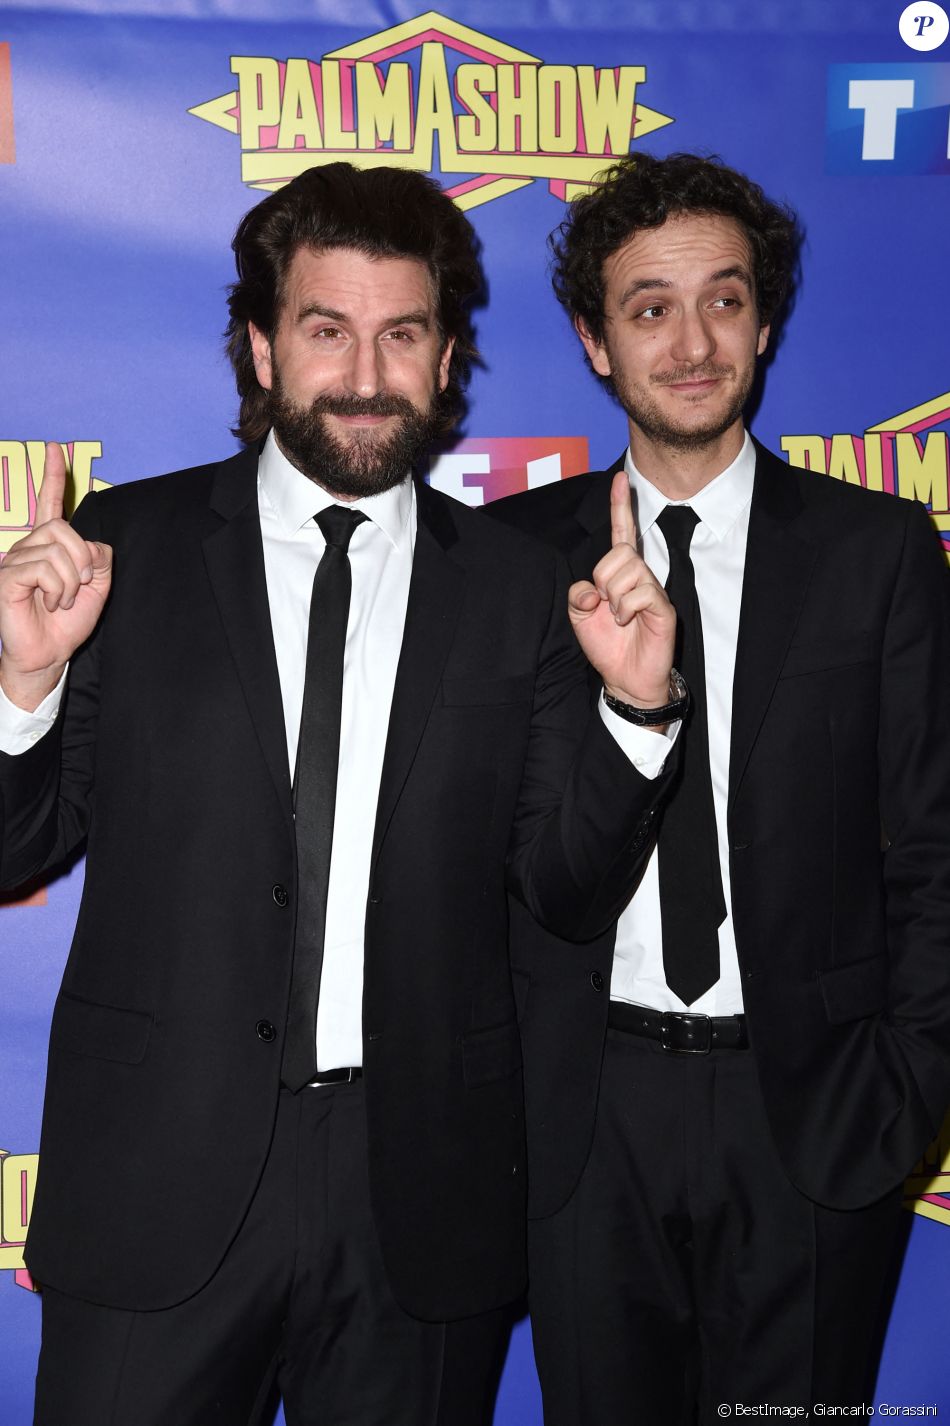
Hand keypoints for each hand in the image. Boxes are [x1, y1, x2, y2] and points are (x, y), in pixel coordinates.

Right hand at [0, 442, 111, 710]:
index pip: (50, 504)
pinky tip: (47, 603)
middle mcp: (28, 546)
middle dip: (81, 560)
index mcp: (50, 545)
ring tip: (59, 601)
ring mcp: (14, 560)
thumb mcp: (96, 586)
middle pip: (62, 529)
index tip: (54, 448)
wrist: (50, 653)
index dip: (53, 476)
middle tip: (76, 587)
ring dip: (69, 583)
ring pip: (56, 552)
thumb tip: (88, 544)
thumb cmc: (67, 621)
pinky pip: (42, 569)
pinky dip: (55, 589)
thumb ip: (98, 558)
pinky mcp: (7, 577)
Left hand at [568, 471, 674, 706]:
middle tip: (606, 605)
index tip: (620, 478)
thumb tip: (591, 588)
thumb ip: (578, 595)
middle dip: (603, 578)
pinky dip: (625, 609)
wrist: (625, 678)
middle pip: (618, 552)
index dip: (620, 507)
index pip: (621, 534)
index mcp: (620, 574)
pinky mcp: (664, 607)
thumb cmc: (608, 645)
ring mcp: (653, 590)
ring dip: (614, 598)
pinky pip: (640, 593)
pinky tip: (628, 622)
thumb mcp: (581, 617)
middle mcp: (640, 575)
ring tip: (618, 618)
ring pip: (629, 570)